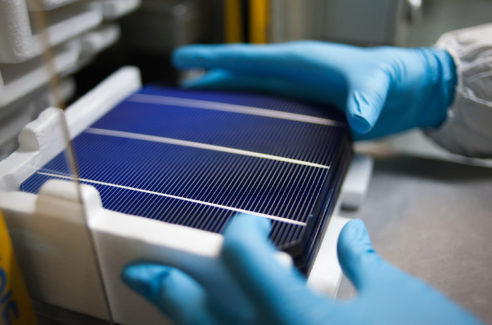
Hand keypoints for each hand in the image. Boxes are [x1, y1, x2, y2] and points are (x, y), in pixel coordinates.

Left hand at [122, 215, 480, 324]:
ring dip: (181, 318)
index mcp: (302, 315)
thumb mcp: (398, 296)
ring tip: (162, 301)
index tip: (251, 225)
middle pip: (201, 310)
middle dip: (168, 286)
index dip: (239, 231)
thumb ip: (364, 261)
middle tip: (142, 270)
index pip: (244, 258)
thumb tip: (353, 231)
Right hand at [172, 41, 456, 138]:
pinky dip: (253, 127)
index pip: (246, 59)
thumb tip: (360, 119)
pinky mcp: (309, 116)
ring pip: (253, 101)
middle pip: (240, 82)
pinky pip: (272, 121)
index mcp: (298, 63)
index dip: (213, 59)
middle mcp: (293, 79)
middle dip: (209, 87)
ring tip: (199, 120)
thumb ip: (367, 98)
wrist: (411, 92)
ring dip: (227, 108)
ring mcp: (299, 98)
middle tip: (179, 98)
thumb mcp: (378, 82)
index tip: (182, 58)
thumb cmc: (394, 76)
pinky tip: (244, 142)